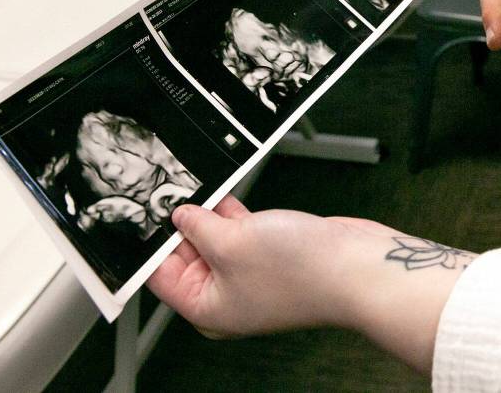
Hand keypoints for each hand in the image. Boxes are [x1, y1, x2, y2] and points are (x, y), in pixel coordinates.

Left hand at [148, 197, 471, 371]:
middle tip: (173, 192)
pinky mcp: (272, 255)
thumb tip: (181, 214)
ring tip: (200, 190)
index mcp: (207, 309)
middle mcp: (227, 298)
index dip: (153, 241)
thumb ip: (198, 225)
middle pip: (188, 256)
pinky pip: (241, 232)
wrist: (354, 266)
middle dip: (183, 224)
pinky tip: (228, 195)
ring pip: (216, 240)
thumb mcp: (230, 241)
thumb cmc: (300, 272)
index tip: (145, 210)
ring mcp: (251, 276)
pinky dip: (234, 214)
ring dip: (210, 215)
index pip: (161, 275)